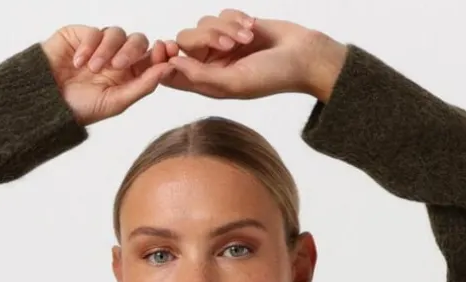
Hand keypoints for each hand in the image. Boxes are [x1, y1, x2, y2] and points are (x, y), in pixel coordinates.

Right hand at [41, 25, 179, 125]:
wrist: (46, 102)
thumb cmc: (79, 108)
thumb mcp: (116, 102)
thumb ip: (143, 85)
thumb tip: (168, 69)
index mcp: (128, 77)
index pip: (151, 59)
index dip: (161, 52)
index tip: (165, 50)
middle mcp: (116, 59)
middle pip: (138, 41)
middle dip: (132, 50)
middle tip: (118, 66)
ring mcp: (99, 46)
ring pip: (117, 33)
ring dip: (107, 51)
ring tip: (92, 70)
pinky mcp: (82, 35)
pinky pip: (94, 32)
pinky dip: (88, 46)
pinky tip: (78, 63)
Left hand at [166, 9, 346, 100]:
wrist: (302, 56)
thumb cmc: (272, 77)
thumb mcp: (234, 83)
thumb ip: (201, 76)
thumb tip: (172, 65)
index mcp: (207, 84)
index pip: (172, 73)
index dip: (163, 59)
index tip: (164, 47)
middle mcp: (211, 64)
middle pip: (185, 41)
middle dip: (205, 38)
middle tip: (228, 45)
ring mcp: (222, 44)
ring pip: (203, 24)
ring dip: (225, 28)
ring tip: (247, 39)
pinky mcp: (234, 26)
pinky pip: (221, 14)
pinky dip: (236, 19)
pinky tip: (252, 29)